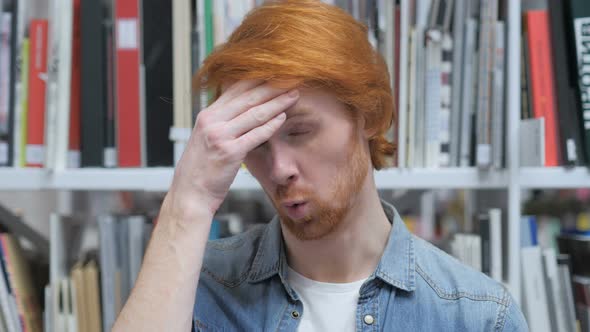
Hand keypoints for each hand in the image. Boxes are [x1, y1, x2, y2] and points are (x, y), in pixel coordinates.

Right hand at [169, 80, 299, 214]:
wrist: (190, 194)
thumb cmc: (200, 169)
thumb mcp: (205, 139)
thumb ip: (221, 123)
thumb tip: (241, 111)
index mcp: (206, 115)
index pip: (235, 89)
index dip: (257, 79)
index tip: (275, 73)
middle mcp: (212, 122)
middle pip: (248, 98)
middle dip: (272, 87)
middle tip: (291, 79)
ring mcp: (220, 136)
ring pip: (255, 113)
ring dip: (277, 102)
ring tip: (292, 95)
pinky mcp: (230, 152)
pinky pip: (256, 134)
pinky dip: (271, 125)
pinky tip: (283, 117)